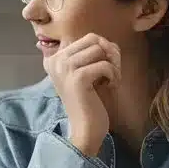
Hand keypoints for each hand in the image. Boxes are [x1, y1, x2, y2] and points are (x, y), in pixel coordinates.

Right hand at [43, 33, 121, 156]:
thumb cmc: (89, 101)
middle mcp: (55, 60)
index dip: (103, 49)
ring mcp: (64, 68)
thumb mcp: (86, 71)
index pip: (87, 38)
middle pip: (93, 39)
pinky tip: (111, 86)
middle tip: (112, 72)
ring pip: (100, 49)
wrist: (85, 129)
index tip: (105, 68)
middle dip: (110, 53)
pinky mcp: (77, 78)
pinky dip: (113, 75)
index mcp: (54, 58)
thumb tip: (107, 42)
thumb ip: (92, 53)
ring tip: (111, 79)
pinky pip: (105, 65)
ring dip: (113, 64)